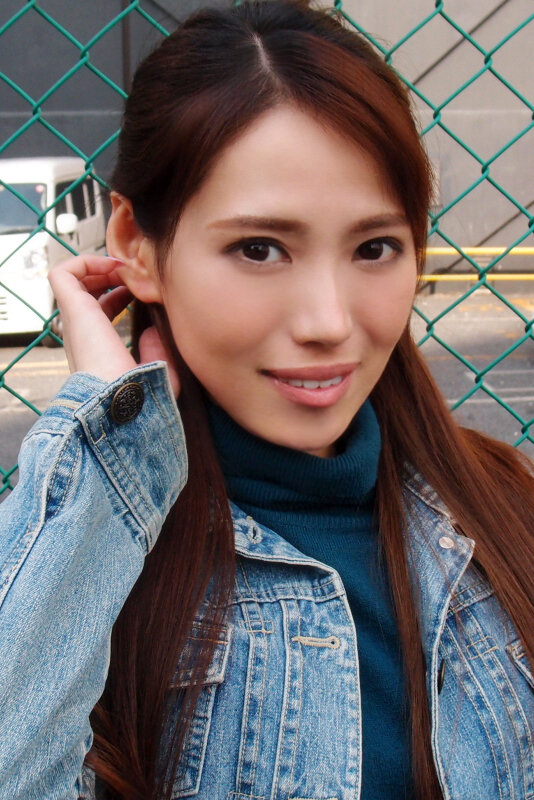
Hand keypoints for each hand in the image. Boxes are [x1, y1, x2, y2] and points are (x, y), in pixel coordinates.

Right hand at [49, 254, 178, 394]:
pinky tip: (113, 267)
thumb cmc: (139, 396)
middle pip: (86, 291)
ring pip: (71, 280)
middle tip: (134, 273)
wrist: (119, 401)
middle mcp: (83, 333)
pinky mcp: (71, 308)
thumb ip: (155, 350)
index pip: (103, 312)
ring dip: (97, 265)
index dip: (121, 294)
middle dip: (109, 275)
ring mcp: (75, 320)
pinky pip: (63, 272)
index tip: (143, 291)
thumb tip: (152, 329)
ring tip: (122, 266)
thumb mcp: (157, 372)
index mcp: (99, 348)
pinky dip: (85, 261)